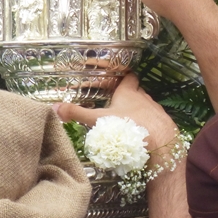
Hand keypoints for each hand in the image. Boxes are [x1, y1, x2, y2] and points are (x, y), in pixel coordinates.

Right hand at [54, 74, 177, 153]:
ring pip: (144, 106)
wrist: (160, 141)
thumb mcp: (99, 120)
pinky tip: (138, 133)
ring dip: (136, 111)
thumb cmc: (128, 126)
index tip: (117, 76)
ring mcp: (155, 110)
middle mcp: (144, 97)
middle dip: (127, 95)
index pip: (129, 76)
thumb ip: (78, 114)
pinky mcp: (162, 123)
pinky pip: (152, 119)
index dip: (124, 75)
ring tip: (124, 120)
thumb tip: (55, 108)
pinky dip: (145, 123)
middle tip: (115, 102)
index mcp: (128, 92)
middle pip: (136, 91)